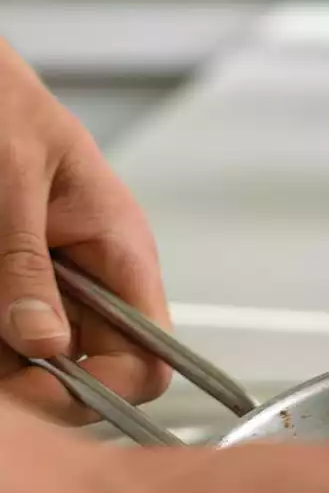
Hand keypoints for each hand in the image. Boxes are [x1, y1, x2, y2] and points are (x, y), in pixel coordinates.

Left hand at [0, 39, 170, 423]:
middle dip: (32, 382)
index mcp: (121, 251)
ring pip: (33, 360)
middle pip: (87, 371)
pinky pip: (2, 336)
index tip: (40, 390)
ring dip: (0, 361)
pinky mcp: (7, 286)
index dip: (104, 388)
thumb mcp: (9, 180)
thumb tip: (45, 344)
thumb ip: (22, 265)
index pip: (150, 354)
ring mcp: (48, 286)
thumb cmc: (0, 103)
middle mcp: (92, 279)